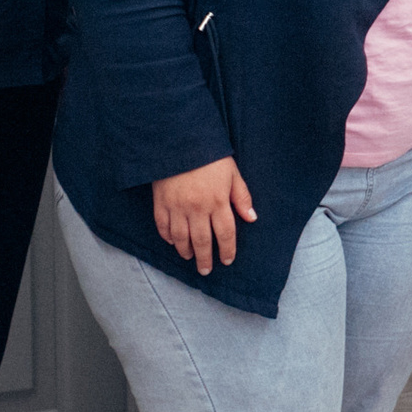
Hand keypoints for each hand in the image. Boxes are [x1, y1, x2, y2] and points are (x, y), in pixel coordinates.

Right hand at [153, 157, 256, 275]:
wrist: (179, 140)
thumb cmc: (209, 155)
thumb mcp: (232, 173)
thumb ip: (241, 197)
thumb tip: (251, 218)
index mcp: (217, 201)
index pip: (225, 233)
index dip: (227, 250)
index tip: (227, 260)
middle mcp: (197, 208)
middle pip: (202, 241)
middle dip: (205, 259)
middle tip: (206, 270)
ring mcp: (177, 207)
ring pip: (181, 238)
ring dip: (186, 251)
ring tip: (190, 258)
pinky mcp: (160, 202)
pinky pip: (162, 226)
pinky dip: (167, 237)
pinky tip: (172, 242)